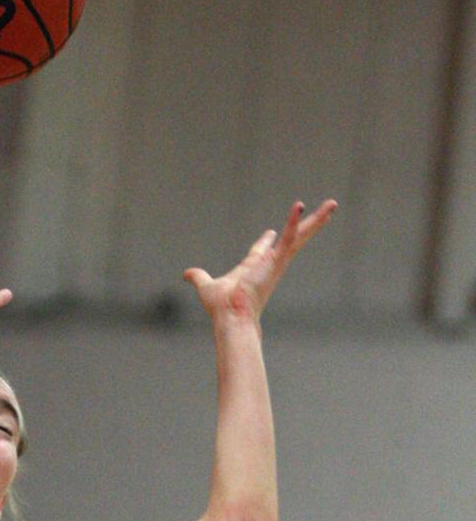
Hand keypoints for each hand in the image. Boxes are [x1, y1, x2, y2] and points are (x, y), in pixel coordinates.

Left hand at [184, 200, 336, 323]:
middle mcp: (269, 263)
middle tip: (322, 213)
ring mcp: (276, 261)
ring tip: (333, 204)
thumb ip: (198, 277)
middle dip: (305, 226)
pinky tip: (300, 206)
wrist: (231, 316)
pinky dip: (293, 221)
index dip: (266, 241)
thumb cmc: (221, 307)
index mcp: (253, 267)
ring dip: (316, 220)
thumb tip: (186, 274)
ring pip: (300, 236)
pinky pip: (288, 237)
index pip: (263, 250)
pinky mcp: (277, 260)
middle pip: (291, 240)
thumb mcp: (206, 286)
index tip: (270, 232)